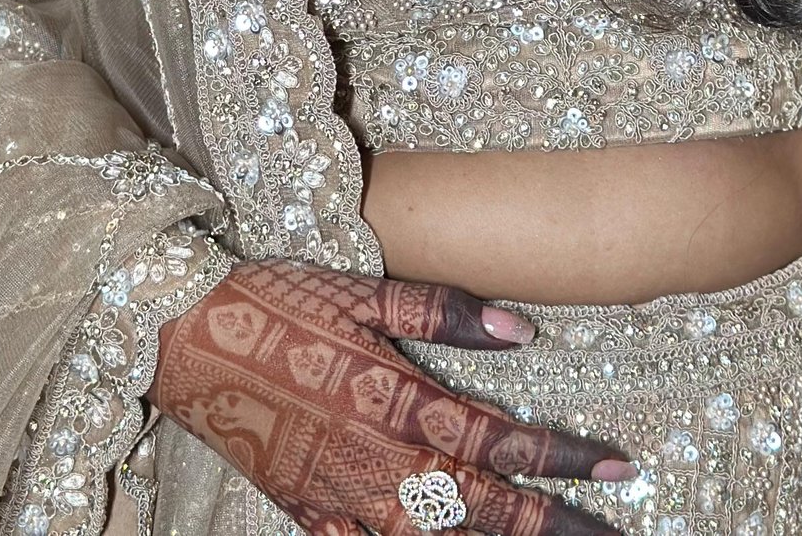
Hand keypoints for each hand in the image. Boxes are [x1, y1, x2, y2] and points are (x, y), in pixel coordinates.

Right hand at [152, 260, 633, 535]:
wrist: (183, 336)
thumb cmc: (276, 299)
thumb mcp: (362, 289)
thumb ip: (442, 311)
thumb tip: (522, 331)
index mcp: (396, 399)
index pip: (498, 441)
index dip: (562, 458)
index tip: (617, 468)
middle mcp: (377, 458)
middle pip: (480, 509)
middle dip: (550, 526)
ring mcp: (341, 497)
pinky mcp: (307, 516)